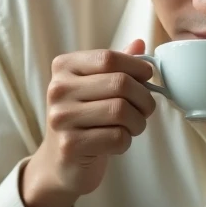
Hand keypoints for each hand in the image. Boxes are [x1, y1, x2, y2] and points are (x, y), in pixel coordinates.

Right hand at [20, 39, 154, 206]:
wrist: (60, 163)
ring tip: (133, 126)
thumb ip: (117, 65)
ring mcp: (61, 118)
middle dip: (143, 98)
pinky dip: (126, 141)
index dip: (137, 67)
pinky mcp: (70, 145)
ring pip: (121, 111)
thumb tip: (141, 43)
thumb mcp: (97, 86)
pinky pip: (117, 137)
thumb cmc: (85, 119)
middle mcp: (58, 89)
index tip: (147, 78)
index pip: (109, 57)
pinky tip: (117, 142)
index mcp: (64, 67)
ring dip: (138, 122)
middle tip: (145, 109)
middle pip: (120, 83)